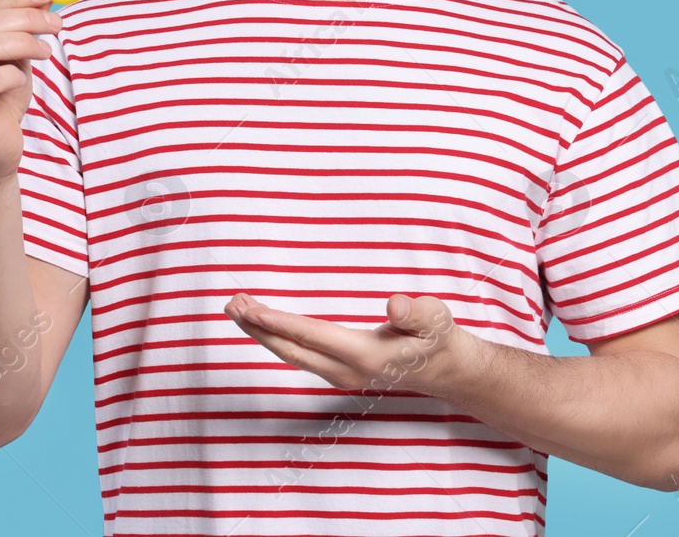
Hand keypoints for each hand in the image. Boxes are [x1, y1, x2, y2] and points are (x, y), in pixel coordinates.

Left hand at [224, 292, 478, 398]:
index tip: (251, 310)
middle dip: (259, 328)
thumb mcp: (435, 319)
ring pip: (291, 355)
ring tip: (238, 309)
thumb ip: (415, 312)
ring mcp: (340, 374)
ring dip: (263, 334)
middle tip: (232, 303)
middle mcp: (345, 369)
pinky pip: (299, 356)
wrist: (446, 369)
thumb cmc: (438, 338)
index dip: (279, 323)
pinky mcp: (339, 371)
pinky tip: (265, 327)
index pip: (311, 336)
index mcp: (363, 354)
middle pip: (291, 350)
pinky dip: (277, 339)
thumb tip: (394, 303)